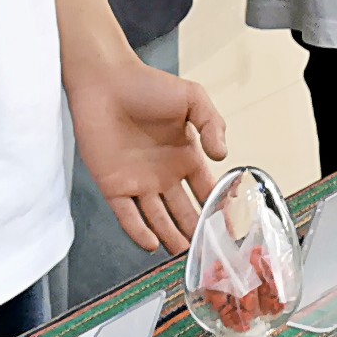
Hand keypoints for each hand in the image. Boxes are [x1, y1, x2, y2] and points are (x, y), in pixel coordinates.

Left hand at [68, 59, 229, 253]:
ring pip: (158, 219)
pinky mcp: (113, 185)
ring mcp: (139, 182)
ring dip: (171, 237)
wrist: (105, 80)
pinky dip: (139, 231)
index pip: (207, 190)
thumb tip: (223, 156)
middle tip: (209, 252)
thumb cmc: (148, 85)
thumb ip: (212, 125)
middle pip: (184, 211)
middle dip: (196, 231)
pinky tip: (152, 244)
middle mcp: (164, 174)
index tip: (232, 225)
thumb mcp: (193, 99)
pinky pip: (127, 215)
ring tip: (184, 255)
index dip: (219, 207)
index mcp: (186, 156)